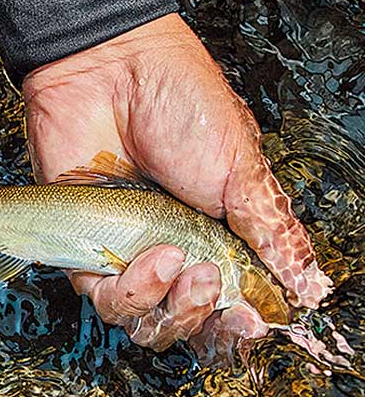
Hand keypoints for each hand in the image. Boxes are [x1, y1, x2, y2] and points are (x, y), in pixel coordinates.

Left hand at [22, 13, 332, 355]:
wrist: (110, 73)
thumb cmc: (179, 105)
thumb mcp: (241, 167)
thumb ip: (272, 232)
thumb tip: (310, 286)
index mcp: (216, 236)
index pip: (229, 302)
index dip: (239, 322)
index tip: (252, 318)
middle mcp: (172, 253)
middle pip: (187, 322)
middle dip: (202, 315)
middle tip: (211, 280)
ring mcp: (127, 255)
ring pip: (146, 320)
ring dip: (167, 305)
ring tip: (177, 259)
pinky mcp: (87, 253)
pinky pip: (105, 300)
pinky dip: (129, 291)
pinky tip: (147, 255)